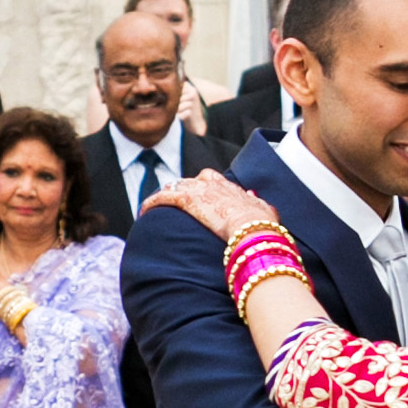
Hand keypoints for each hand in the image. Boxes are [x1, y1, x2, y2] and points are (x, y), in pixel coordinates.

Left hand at [143, 168, 281, 240]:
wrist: (253, 228)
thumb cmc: (261, 223)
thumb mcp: (264, 209)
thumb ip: (257, 201)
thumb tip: (253, 195)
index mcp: (228, 185)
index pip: (209, 179)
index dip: (201, 188)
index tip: (197, 197)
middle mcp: (212, 183)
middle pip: (189, 181)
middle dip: (181, 190)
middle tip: (173, 202)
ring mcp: (198, 189)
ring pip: (174, 187)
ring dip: (165, 197)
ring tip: (156, 207)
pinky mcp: (186, 199)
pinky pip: (162, 197)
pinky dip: (152, 202)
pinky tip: (144, 210)